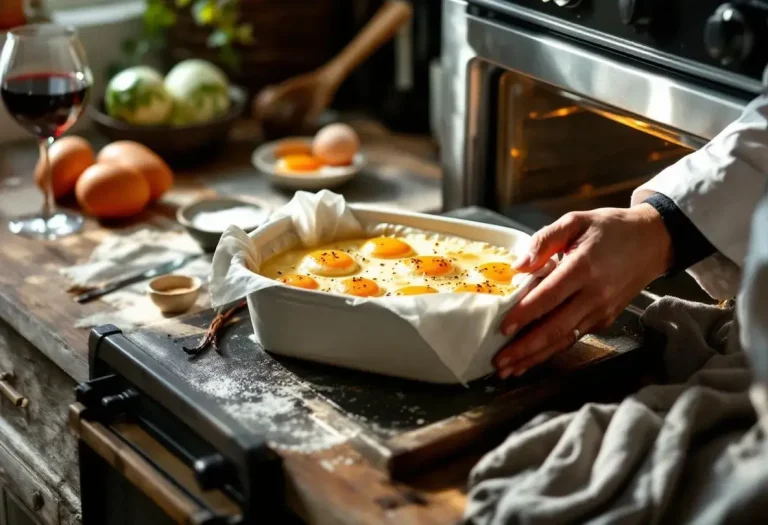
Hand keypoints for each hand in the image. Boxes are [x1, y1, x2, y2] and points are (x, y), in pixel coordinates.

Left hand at [494, 204, 672, 378]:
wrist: (654, 241)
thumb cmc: (611, 228)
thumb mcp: (576, 220)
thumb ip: (545, 240)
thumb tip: (518, 265)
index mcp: (584, 267)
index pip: (549, 296)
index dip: (525, 314)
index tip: (503, 328)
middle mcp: (595, 294)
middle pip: (555, 327)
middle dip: (525, 348)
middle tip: (499, 363)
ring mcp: (602, 310)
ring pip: (564, 339)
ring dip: (535, 357)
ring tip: (509, 370)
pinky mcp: (606, 319)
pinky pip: (575, 337)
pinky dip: (552, 351)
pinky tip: (532, 359)